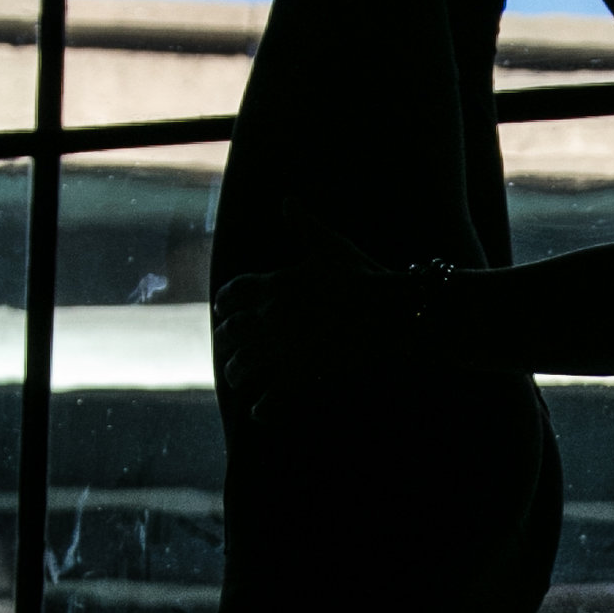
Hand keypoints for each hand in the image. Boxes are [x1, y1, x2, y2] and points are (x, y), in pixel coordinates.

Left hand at [211, 211, 436, 429]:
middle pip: (232, 331)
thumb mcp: (331, 245)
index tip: (221, 309)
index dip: (224, 302)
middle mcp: (272, 316)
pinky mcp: (302, 371)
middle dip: (226, 339)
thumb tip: (287, 199)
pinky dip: (263, 406)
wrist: (392, 311)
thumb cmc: (363, 275)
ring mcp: (284, 347)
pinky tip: (258, 412)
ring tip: (237, 378)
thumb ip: (303, 225)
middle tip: (226, 346)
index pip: (233, 293)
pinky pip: (272, 395)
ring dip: (237, 372)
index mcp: (275, 283)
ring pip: (244, 365)